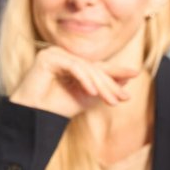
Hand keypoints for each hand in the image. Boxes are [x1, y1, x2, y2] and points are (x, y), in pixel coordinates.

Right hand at [9, 45, 138, 117]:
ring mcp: (54, 53)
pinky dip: (84, 79)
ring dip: (100, 84)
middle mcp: (63, 55)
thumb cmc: (56, 108)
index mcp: (71, 62)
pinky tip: (92, 92)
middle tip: (123, 97)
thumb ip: (104, 86)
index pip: (97, 67)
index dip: (116, 72)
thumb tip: (129, 76)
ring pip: (85, 67)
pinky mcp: (47, 57)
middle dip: (110, 83)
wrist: (34, 117)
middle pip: (93, 67)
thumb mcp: (87, 97)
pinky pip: (73, 66)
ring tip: (111, 100)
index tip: (136, 74)